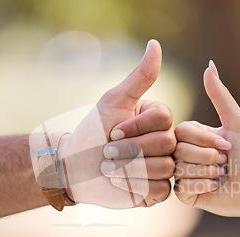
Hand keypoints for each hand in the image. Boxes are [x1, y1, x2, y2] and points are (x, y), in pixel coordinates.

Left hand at [62, 40, 175, 207]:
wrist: (74, 167)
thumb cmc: (92, 132)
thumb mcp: (113, 102)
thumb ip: (139, 77)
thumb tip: (155, 43)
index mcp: (156, 119)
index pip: (164, 118)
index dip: (136, 127)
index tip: (112, 130)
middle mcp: (163, 141)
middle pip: (166, 143)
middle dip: (130, 149)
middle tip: (107, 151)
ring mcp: (162, 166)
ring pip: (164, 167)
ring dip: (129, 168)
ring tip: (109, 167)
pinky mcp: (156, 191)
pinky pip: (160, 189)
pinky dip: (136, 186)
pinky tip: (119, 182)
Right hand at [173, 60, 239, 216]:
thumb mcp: (235, 121)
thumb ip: (220, 94)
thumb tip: (209, 64)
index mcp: (190, 135)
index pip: (181, 131)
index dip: (205, 140)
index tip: (227, 147)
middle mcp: (181, 153)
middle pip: (179, 150)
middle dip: (209, 158)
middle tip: (224, 164)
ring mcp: (181, 173)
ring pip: (180, 169)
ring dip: (208, 172)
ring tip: (221, 176)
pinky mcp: (184, 193)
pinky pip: (182, 186)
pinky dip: (204, 186)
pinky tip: (215, 188)